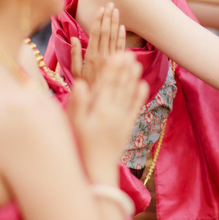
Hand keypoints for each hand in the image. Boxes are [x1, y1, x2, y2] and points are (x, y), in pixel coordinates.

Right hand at [67, 52, 147, 184]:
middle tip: (129, 52)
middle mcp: (114, 112)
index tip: (115, 54)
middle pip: (120, 85)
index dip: (112, 68)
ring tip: (137, 62)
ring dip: (133, 77)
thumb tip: (80, 83)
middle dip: (124, 68)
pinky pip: (136, 108)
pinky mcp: (128, 125)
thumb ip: (78, 102)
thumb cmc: (81, 144)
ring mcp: (123, 118)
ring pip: (129, 94)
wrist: (98, 168)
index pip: (106, 84)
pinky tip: (143, 85)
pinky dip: (140, 96)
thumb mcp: (74, 124)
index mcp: (99, 109)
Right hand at [71, 3, 125, 85]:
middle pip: (106, 33)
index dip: (98, 20)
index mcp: (91, 56)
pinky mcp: (119, 64)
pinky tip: (123, 27)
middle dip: (108, 17)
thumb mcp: (75, 71)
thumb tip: (74, 37)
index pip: (95, 34)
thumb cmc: (84, 86)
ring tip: (116, 10)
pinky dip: (122, 37)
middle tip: (111, 4)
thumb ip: (75, 54)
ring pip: (114, 38)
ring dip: (115, 23)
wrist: (99, 101)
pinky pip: (122, 48)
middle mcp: (102, 56)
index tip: (100, 8)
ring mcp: (112, 60)